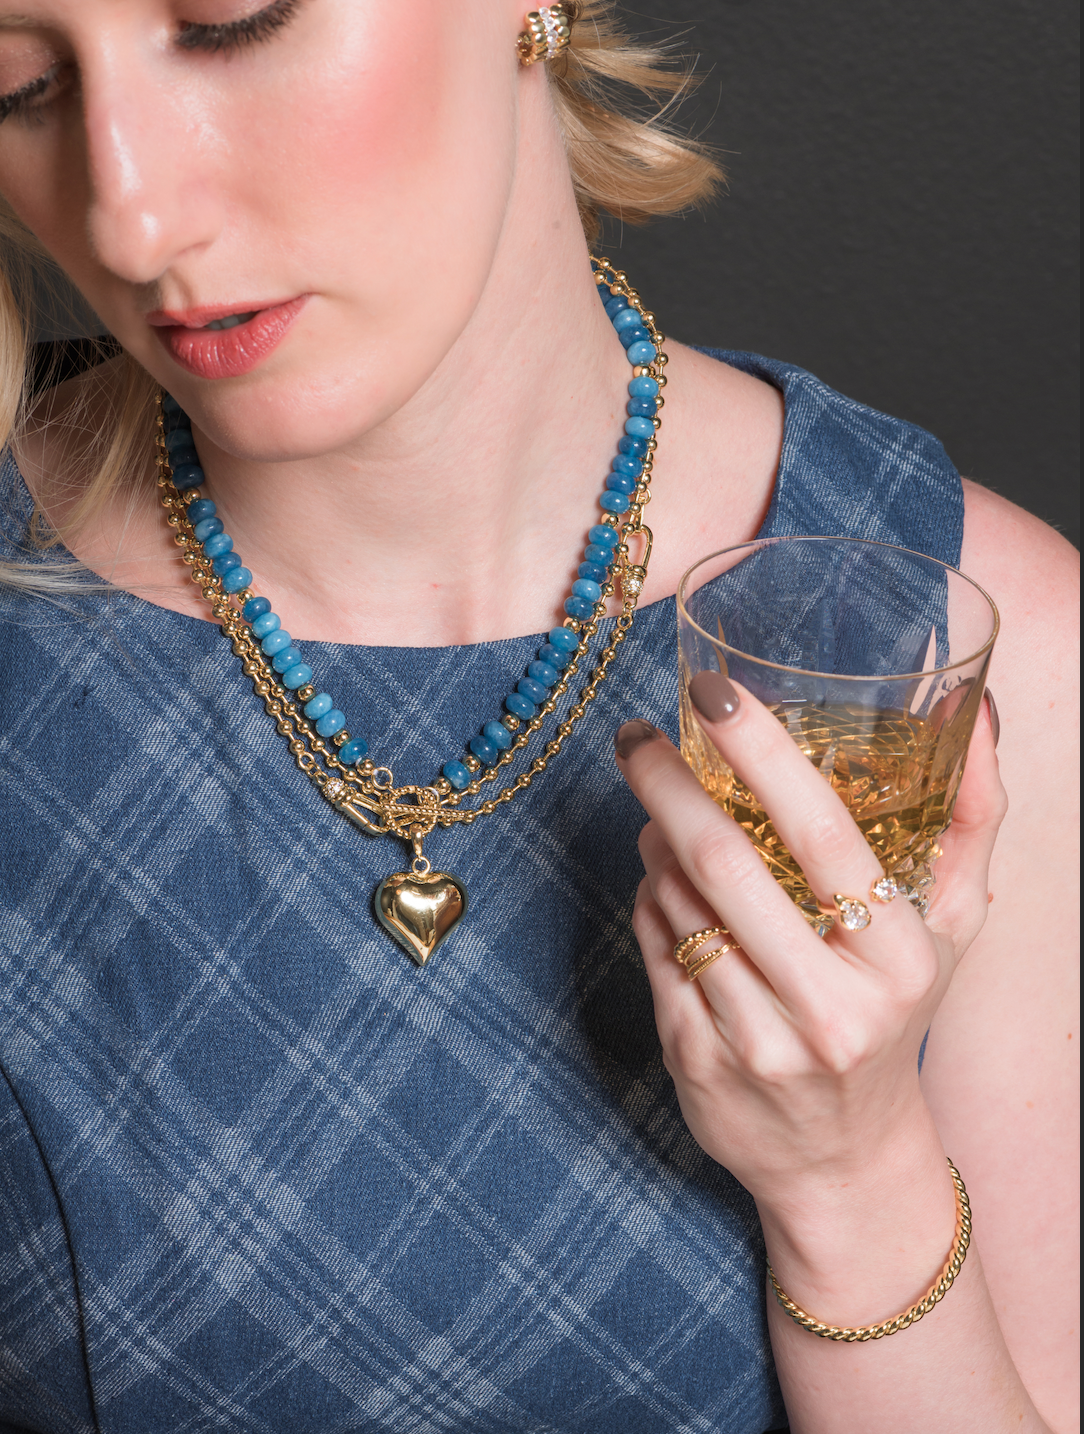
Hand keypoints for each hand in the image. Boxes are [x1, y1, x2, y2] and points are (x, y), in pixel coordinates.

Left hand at [614, 681, 1005, 1215]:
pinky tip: (666, 885)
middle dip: (667, 781)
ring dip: (656, 839)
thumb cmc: (894, 1016)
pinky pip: (654, 944)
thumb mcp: (949, 926)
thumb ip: (967, 814)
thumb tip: (971, 704)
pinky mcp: (695, 1061)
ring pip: (677, 899)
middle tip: (637, 735)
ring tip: (662, 813)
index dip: (760, 751)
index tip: (712, 692)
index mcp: (898, 959)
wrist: (843, 1159)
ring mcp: (756, 1039)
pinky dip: (650, 896)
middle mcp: (829, 1005)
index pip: (822, 831)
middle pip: (724, 861)